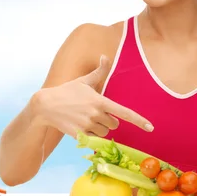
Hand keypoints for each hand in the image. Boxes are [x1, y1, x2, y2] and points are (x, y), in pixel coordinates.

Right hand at [36, 55, 153, 137]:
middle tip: (95, 113)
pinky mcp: (80, 135)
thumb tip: (105, 56)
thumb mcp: (84, 81)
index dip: (139, 121)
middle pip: (114, 124)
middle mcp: (96, 114)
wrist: (46, 106)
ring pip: (104, 133)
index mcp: (100, 100)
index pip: (124, 112)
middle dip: (108, 120)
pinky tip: (80, 125)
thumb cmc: (67, 91)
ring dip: (99, 128)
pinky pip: (93, 139)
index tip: (150, 128)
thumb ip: (99, 71)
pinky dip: (90, 135)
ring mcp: (87, 125)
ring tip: (86, 118)